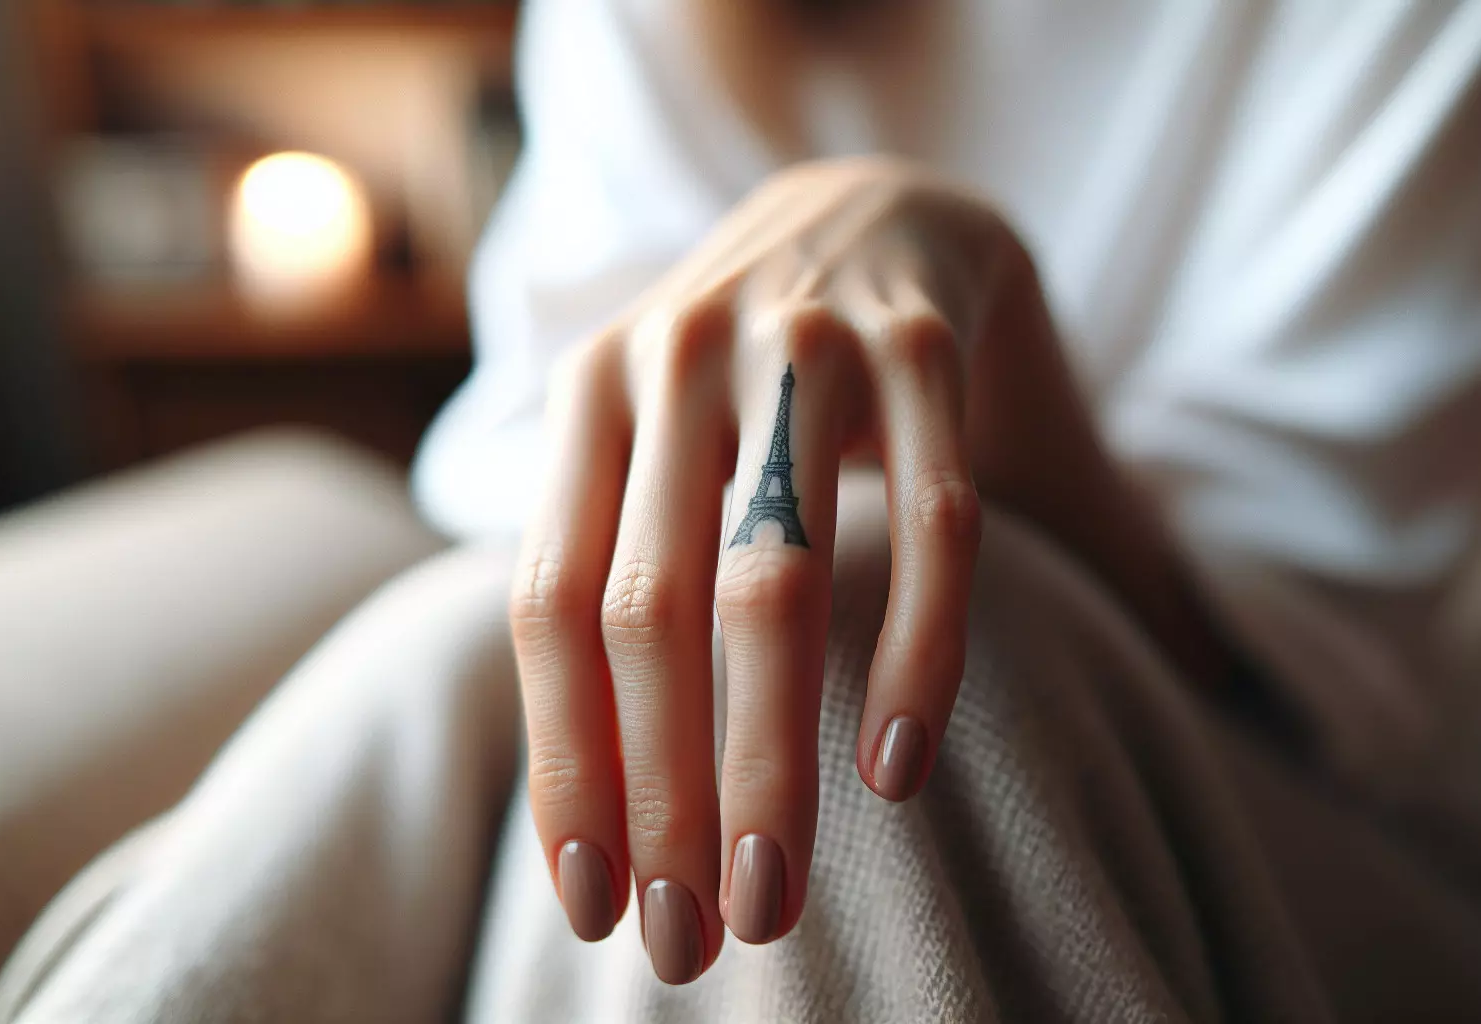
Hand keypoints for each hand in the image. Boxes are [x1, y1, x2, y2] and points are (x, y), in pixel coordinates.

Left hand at [509, 157, 1191, 983]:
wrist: (885, 201)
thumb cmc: (768, 379)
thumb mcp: (677, 460)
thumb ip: (640, 605)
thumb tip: (593, 806)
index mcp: (592, 394)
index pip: (549, 607)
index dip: (562, 764)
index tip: (591, 904)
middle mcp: (679, 358)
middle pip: (648, 612)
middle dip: (661, 794)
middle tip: (692, 938)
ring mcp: (803, 342)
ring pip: (773, 576)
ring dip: (765, 757)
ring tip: (775, 895)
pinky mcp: (926, 341)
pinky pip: (930, 522)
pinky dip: (914, 651)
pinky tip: (894, 771)